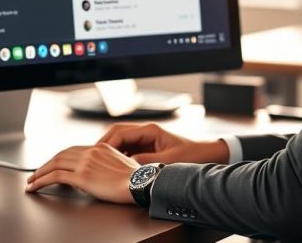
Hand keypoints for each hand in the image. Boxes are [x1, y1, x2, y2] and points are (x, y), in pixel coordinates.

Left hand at [25, 143, 138, 203]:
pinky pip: (56, 176)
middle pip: (61, 155)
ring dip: (40, 173)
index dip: (59, 158)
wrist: (140, 183)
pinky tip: (36, 186)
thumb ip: (104, 165)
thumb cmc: (135, 179)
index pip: (73, 150)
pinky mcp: (82, 176)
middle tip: (36, 173)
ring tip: (32, 182)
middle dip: (46, 165)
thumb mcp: (120, 165)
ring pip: (54, 164)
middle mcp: (91, 152)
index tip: (52, 164)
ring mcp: (86, 163)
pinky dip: (42, 180)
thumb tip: (94, 175)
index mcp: (100, 148)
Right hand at [97, 122, 228, 163]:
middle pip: (117, 135)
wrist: (209, 154)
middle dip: (103, 146)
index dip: (106, 144)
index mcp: (150, 130)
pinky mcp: (149, 150)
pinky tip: (114, 169)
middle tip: (92, 159)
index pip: (120, 132)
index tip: (97, 155)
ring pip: (121, 144)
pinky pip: (129, 151)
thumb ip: (148, 162)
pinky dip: (119, 159)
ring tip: (99, 166)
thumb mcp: (169, 161)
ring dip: (111, 153)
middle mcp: (146, 133)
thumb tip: (128, 166)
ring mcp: (147, 141)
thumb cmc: (193, 155)